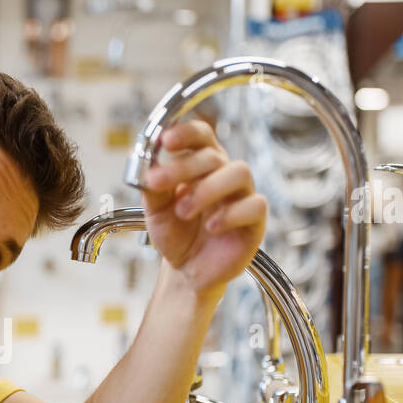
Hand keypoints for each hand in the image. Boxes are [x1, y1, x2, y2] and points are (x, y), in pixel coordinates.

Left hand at [140, 120, 266, 299]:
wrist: (187, 270)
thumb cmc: (176, 233)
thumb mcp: (156, 210)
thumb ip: (153, 189)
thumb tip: (148, 167)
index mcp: (201, 165)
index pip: (201, 135)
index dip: (186, 132)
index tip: (166, 140)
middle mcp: (224, 174)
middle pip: (213, 155)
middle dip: (183, 167)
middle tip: (157, 182)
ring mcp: (243, 195)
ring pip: (239, 172)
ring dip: (207, 189)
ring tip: (184, 211)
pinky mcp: (255, 220)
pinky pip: (254, 205)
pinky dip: (230, 214)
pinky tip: (211, 227)